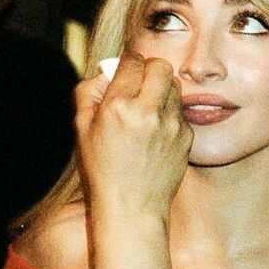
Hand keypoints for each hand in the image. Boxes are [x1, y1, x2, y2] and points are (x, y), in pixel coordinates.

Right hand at [75, 54, 191, 222]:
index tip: (125, 70)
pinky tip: (157, 132)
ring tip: (148, 107)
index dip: (127, 62)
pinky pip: (181, 111)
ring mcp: (171, 124)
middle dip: (150, 68)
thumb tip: (105, 71)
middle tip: (141, 81)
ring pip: (175, 86)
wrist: (132, 207)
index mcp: (118, 107)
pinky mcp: (186, 136)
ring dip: (162, 89)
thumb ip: (89, 92)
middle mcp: (148, 112)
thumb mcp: (82, 129)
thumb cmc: (103, 169)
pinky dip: (170, 114)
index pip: (132, 61)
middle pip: (161, 66)